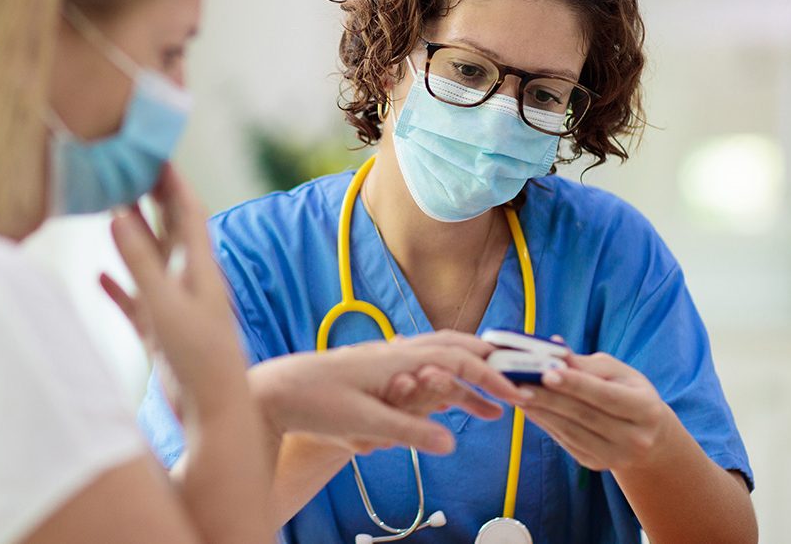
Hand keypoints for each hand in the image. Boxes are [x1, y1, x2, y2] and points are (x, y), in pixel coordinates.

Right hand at [101, 165, 244, 415]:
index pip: (186, 211)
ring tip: (109, 207)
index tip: (153, 149)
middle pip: (168, 230)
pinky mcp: (160, 334)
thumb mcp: (165, 305)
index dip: (171, 180)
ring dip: (131, 236)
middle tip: (128, 166)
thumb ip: (140, 261)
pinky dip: (118, 285)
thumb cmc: (198, 358)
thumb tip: (118, 214)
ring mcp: (174, 308)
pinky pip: (135, 301)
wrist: (213, 413)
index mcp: (200, 268)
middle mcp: (189, 283)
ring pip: (149, 263)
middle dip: (150, 198)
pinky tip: (98, 274)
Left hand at [249, 331, 530, 455]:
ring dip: (467, 374)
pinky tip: (448, 393)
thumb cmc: (314, 403)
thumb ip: (409, 429)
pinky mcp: (374, 371)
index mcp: (397, 358)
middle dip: (487, 365)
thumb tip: (450, 442)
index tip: (516, 397)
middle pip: (453, 347)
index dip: (490, 379)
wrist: (273, 391)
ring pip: (438, 356)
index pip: (457, 361)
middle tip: (516, 384)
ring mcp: (384, 358)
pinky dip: (443, 378)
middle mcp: (394, 352)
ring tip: (491, 406)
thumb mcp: (363, 423)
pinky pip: (420, 367)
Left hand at [518, 350, 675, 472]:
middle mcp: (635, 438)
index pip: (606, 396)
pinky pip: (564, 440)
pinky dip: (544, 422)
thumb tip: (553, 347)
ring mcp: (615, 456)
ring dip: (540, 411)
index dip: (576, 384)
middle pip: (584, 415)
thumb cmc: (630, 393)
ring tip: (518, 392)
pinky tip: (529, 407)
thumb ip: (586, 364)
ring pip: (570, 431)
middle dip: (548, 397)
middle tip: (519, 382)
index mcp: (646, 409)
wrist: (649, 437)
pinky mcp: (596, 464)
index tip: (547, 373)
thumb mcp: (619, 373)